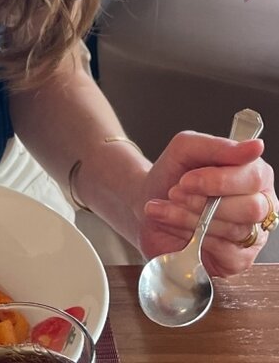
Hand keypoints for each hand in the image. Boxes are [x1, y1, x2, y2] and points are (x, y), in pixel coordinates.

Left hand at [136, 131, 275, 276]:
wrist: (147, 201)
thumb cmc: (173, 174)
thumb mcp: (186, 149)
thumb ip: (218, 147)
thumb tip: (255, 147)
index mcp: (254, 175)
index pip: (254, 177)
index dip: (219, 180)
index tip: (186, 180)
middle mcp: (261, 205)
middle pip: (250, 208)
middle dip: (204, 202)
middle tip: (175, 194)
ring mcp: (252, 235)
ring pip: (233, 230)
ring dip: (190, 216)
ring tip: (166, 206)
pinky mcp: (238, 260)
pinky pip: (223, 251)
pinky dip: (191, 235)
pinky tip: (172, 224)